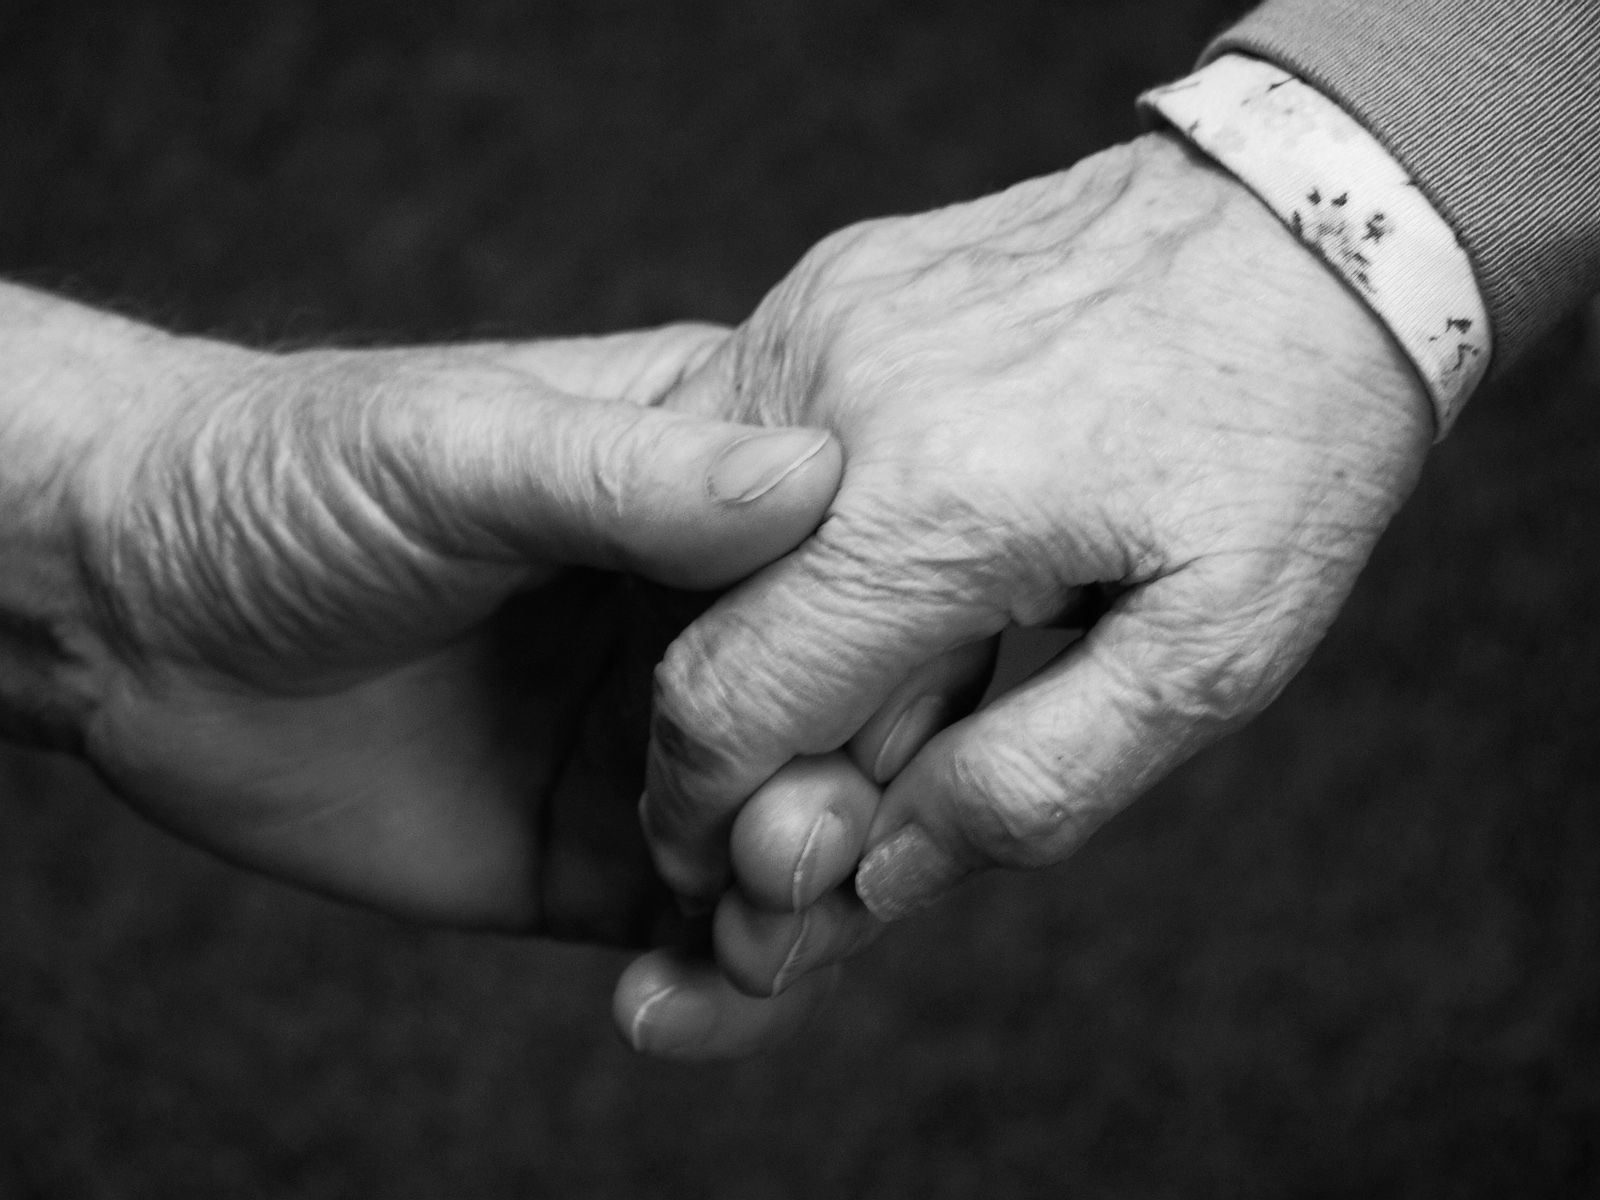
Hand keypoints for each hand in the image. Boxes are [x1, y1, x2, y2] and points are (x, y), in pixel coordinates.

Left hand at [2, 297, 843, 1056]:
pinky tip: (670, 999)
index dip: (894, 653)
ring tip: (738, 938)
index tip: (870, 725)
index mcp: (713, 488)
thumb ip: (635, 474)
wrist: (129, 617)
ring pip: (805, 848)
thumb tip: (817, 477)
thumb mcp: (458, 449)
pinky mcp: (603, 858)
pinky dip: (726, 990)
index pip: (869, 571)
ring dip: (802, 911)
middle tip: (787, 853)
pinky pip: (707, 938)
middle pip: (863, 726)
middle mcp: (716, 619)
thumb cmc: (286, 478)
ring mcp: (669, 748)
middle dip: (851, 804)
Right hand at [640, 132, 1434, 986]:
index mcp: (932, 511)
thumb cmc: (1284, 442)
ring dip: (760, 624)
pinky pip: (742, 438)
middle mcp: (835, 402)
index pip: (725, 704)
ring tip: (897, 636)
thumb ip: (1039, 782)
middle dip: (731, 732)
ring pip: (698, 531)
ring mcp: (817, 325)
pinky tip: (895, 536)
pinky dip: (781, 531)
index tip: (726, 862)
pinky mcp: (827, 289)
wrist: (1312, 220)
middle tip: (833, 763)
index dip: (700, 813)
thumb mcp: (1219, 655)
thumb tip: (879, 871)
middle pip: (690, 624)